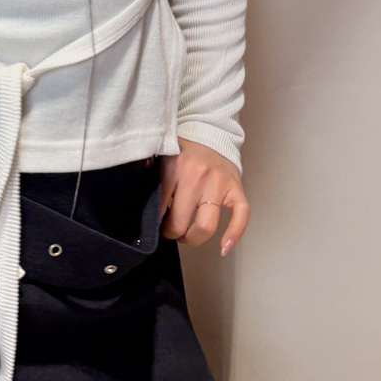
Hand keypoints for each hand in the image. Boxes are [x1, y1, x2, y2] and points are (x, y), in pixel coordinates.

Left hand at [159, 138, 249, 256]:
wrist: (210, 133)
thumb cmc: (183, 150)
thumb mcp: (161, 156)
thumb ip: (149, 175)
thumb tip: (140, 203)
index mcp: (175, 168)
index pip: (160, 207)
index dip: (155, 221)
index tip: (154, 223)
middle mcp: (198, 177)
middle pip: (182, 222)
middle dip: (172, 233)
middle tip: (169, 230)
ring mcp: (219, 184)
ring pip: (207, 226)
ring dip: (193, 238)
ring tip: (187, 235)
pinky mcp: (236, 188)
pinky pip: (240, 215)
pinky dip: (234, 234)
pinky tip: (224, 247)